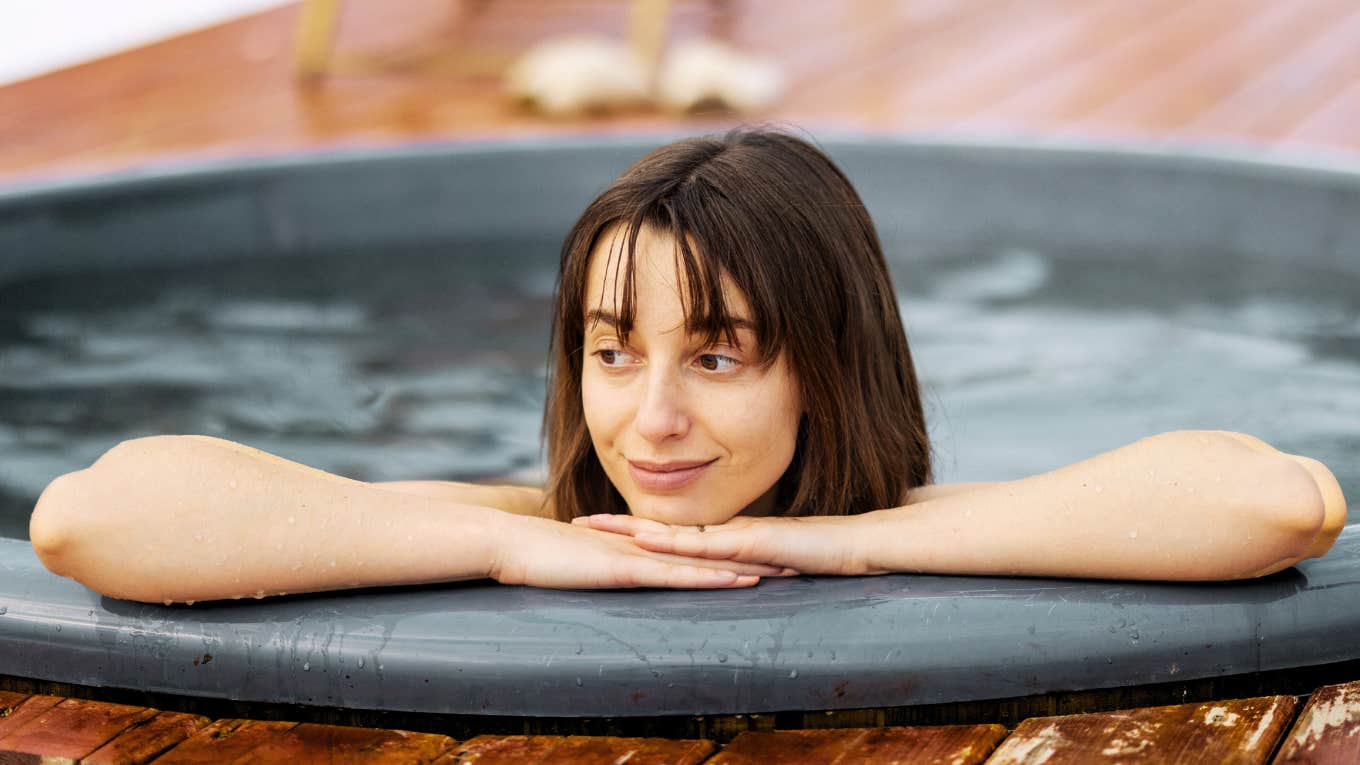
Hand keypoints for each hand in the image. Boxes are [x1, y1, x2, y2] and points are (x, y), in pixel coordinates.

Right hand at [489, 514, 793, 588]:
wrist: (505, 542)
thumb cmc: (534, 555)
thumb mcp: (579, 562)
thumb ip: (601, 564)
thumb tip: (614, 573)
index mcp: (636, 546)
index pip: (692, 548)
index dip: (729, 550)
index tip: (763, 554)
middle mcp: (645, 547)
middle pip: (708, 551)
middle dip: (752, 555)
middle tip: (794, 559)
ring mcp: (637, 556)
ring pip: (703, 561)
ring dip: (744, 565)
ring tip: (784, 571)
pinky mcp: (625, 569)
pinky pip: (676, 575)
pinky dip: (709, 576)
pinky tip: (738, 579)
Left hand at [571, 513, 890, 575]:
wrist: (856, 543)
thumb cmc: (821, 553)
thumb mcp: (775, 561)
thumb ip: (750, 565)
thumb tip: (732, 578)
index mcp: (725, 537)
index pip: (671, 533)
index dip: (636, 529)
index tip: (602, 526)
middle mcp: (724, 532)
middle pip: (662, 528)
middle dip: (619, 526)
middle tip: (579, 521)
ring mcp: (736, 535)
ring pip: (675, 533)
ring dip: (635, 532)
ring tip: (599, 528)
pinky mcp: (751, 543)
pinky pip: (707, 545)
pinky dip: (676, 543)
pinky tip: (650, 542)